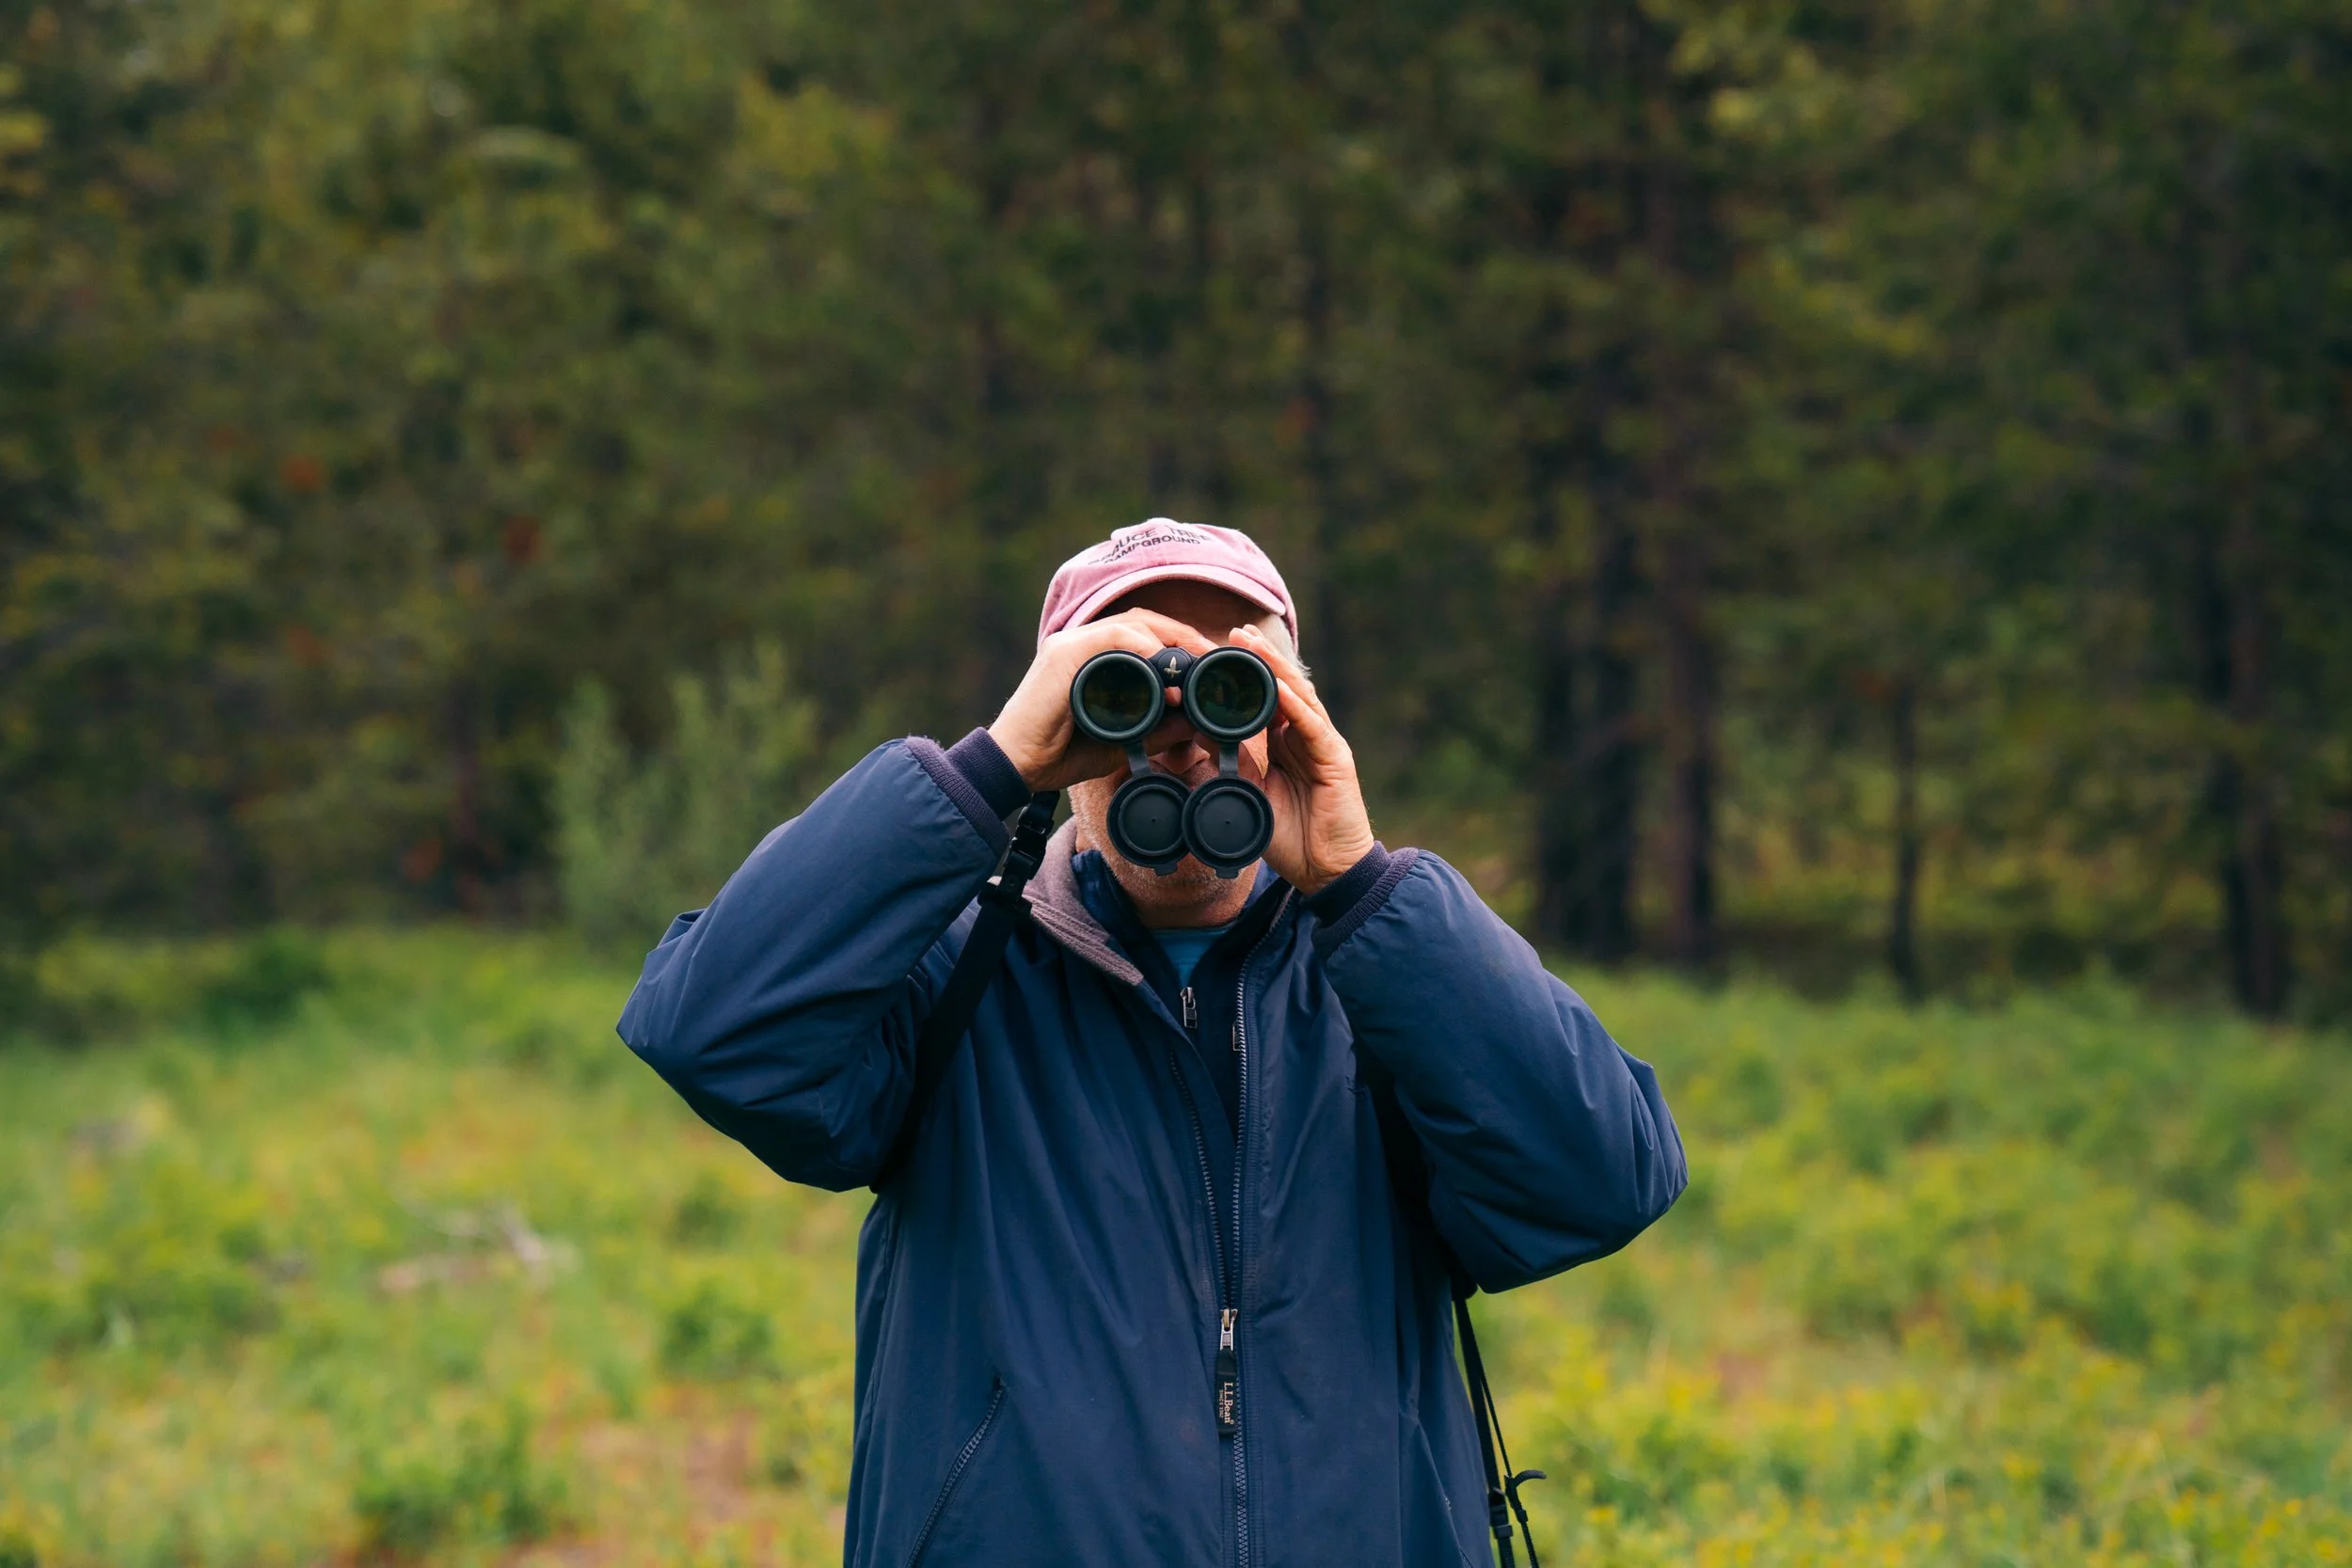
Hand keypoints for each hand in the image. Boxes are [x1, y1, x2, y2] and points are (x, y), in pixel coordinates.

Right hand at [988, 609, 1217, 792]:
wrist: (1014, 766)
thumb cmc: (1057, 755)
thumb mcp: (1119, 741)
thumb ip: (1154, 731)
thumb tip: (1194, 723)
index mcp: (1092, 657)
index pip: (1144, 633)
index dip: (1179, 642)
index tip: (1209, 664)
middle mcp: (1081, 642)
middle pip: (1143, 620)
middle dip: (1183, 636)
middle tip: (1213, 658)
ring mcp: (1070, 643)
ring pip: (1132, 624)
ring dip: (1169, 640)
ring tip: (1196, 664)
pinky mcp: (1063, 654)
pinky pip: (1111, 637)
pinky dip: (1143, 648)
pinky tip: (1164, 667)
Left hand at [1231, 624, 1375, 896]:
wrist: (1326, 872)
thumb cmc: (1290, 836)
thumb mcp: (1250, 794)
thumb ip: (1233, 763)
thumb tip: (1203, 732)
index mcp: (1287, 744)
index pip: (1265, 700)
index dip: (1245, 676)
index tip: (1216, 653)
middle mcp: (1306, 737)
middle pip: (1283, 688)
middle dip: (1260, 659)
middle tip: (1232, 633)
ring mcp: (1323, 744)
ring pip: (1299, 697)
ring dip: (1275, 669)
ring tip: (1251, 644)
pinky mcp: (1336, 758)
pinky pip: (1312, 725)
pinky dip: (1294, 704)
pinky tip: (1277, 686)